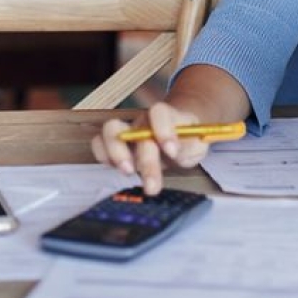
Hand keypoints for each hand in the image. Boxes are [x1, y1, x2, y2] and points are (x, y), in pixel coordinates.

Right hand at [90, 101, 212, 194]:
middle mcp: (145, 121)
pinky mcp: (115, 143)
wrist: (179, 134)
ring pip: (111, 129)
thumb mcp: (198, 144)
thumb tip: (173, 152)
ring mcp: (128, 130)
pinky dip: (102, 155)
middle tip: (152, 185)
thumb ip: (188, 146)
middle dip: (144, 159)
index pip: (160, 112)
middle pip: (137, 130)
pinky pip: (99, 142)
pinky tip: (114, 168)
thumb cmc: (188, 139)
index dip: (163, 130)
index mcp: (168, 116)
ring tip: (128, 171)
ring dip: (116, 152)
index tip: (172, 151)